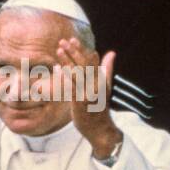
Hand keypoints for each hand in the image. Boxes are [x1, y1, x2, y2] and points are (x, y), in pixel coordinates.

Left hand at [56, 38, 120, 157]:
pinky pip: (71, 86)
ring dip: (67, 60)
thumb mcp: (105, 87)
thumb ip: (106, 69)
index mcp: (102, 80)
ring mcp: (88, 93)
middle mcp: (96, 85)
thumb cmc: (100, 108)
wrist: (100, 129)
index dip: (82, 49)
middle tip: (62, 41)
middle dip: (73, 51)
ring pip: (76, 73)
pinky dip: (64, 76)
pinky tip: (57, 68)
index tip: (73, 40)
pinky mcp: (80, 102)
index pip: (91, 61)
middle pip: (83, 64)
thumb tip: (111, 53)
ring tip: (58, 50)